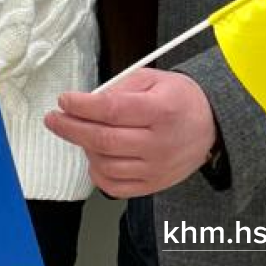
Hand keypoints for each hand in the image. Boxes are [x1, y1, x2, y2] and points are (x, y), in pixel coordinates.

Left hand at [43, 68, 217, 197]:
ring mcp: (157, 168)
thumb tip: (86, 101)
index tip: (64, 100)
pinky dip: (97, 173)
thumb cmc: (178, 99)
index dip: (81, 106)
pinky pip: (116, 187)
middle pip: (104, 141)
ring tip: (79, 134)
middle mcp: (159, 143)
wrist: (211, 124)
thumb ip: (118, 88)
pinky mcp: (155, 184)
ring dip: (84, 149)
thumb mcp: (151, 78)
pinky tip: (93, 157)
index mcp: (160, 111)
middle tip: (53, 119)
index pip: (111, 111)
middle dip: (70, 128)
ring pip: (106, 165)